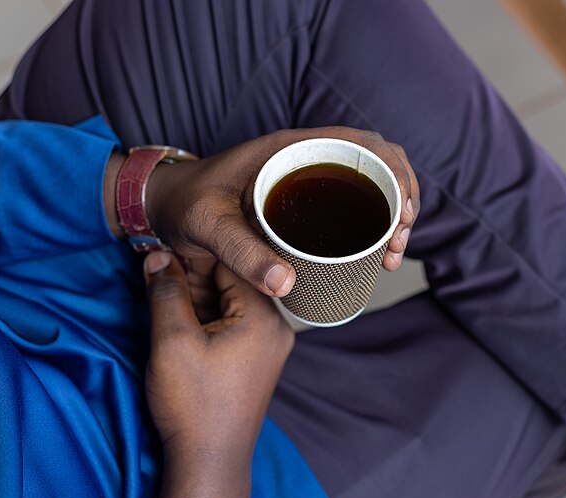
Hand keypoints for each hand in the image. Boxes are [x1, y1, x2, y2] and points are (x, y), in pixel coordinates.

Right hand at [143, 251, 292, 455]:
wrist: (209, 460)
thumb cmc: (193, 404)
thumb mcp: (172, 340)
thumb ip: (165, 291)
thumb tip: (158, 255)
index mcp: (264, 317)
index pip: (232, 263)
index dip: (195, 254)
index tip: (165, 246)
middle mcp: (276, 327)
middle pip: (233, 282)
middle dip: (195, 276)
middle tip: (158, 271)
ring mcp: (269, 345)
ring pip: (231, 303)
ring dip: (198, 298)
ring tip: (164, 294)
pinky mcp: (258, 360)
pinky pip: (234, 323)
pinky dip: (208, 318)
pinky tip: (180, 319)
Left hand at [144, 127, 420, 296]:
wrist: (164, 205)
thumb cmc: (183, 204)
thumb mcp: (208, 226)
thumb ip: (242, 252)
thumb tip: (287, 285)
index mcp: (290, 148)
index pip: (363, 143)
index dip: (394, 173)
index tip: (401, 215)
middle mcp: (304, 158)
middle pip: (377, 164)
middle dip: (402, 200)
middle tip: (397, 244)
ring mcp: (306, 178)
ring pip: (367, 185)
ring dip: (391, 215)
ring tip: (392, 253)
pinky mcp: (302, 201)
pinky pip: (349, 205)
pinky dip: (370, 225)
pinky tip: (373, 252)